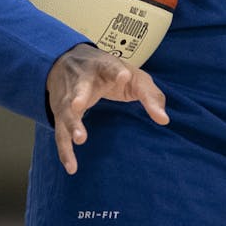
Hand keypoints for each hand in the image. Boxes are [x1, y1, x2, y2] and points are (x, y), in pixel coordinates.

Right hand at [46, 43, 168, 174]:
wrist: (68, 58)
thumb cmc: (109, 72)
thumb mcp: (134, 77)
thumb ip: (150, 96)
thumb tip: (164, 120)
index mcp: (103, 67)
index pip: (111, 67)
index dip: (116, 72)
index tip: (124, 75)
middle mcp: (82, 80)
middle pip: (80, 88)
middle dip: (79, 96)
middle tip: (78, 105)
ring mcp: (69, 97)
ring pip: (67, 111)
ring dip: (72, 124)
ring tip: (80, 139)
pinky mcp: (61, 113)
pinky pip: (60, 133)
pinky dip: (65, 150)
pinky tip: (72, 167)